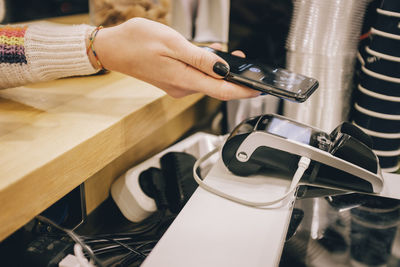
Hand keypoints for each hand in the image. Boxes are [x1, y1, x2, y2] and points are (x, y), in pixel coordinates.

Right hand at [90, 18, 259, 99]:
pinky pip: (196, 77)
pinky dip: (205, 68)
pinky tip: (207, 55)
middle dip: (233, 77)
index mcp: (184, 80)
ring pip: (206, 81)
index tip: (258, 89)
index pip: (222, 91)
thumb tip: (223, 68)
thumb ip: (199, 58)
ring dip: (219, 70)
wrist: (113, 48)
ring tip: (228, 54)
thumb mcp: (172, 44)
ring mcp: (177, 86)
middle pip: (216, 87)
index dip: (243, 91)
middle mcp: (182, 87)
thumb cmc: (137, 42)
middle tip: (244, 61)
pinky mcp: (173, 81)